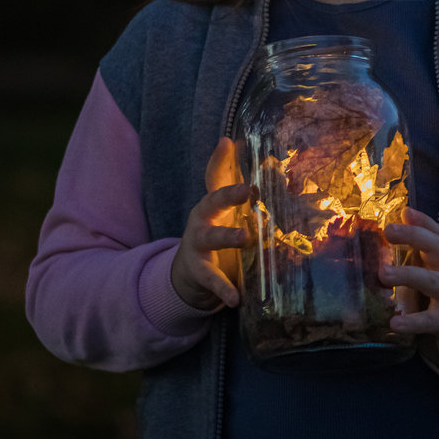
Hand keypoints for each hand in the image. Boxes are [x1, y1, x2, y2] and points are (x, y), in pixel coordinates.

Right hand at [169, 137, 250, 310]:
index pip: (216, 180)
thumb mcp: (220, 206)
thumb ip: (226, 178)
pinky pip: (212, 280)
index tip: (229, 145)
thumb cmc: (212, 231)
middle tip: (249, 190)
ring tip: (245, 238)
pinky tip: (235, 298)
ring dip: (228, 236)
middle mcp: (202, 221)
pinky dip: (224, 289)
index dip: (222, 163)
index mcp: (211, 205)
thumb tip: (228, 139)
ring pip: (211, 239)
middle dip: (229, 195)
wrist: (189, 273)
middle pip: (212, 203)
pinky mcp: (200, 273)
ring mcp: (198, 246)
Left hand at [381, 208, 438, 376]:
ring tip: (384, 274)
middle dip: (414, 236)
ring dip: (408, 275)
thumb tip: (376, 247)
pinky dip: (412, 321)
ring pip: (432, 281)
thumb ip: (412, 265)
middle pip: (436, 248)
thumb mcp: (429, 281)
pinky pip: (430, 321)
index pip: (436, 235)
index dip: (423, 221)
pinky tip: (394, 323)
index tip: (404, 210)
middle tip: (388, 231)